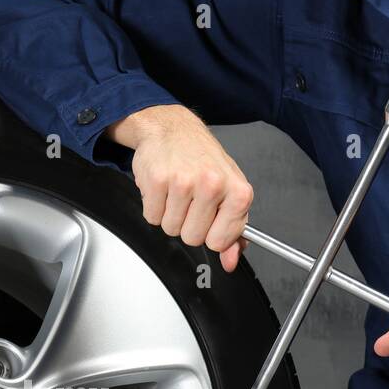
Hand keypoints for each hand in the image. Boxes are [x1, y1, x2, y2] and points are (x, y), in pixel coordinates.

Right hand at [109, 104, 252, 272]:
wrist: (173, 129)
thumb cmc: (203, 160)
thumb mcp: (229, 191)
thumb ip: (233, 230)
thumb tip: (231, 260)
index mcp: (238, 191)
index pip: (220, 241)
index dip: (211, 233)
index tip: (210, 217)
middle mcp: (213, 185)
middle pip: (192, 238)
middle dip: (188, 224)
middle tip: (190, 200)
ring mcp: (184, 182)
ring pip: (171, 229)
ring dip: (170, 214)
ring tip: (176, 191)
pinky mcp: (157, 181)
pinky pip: (151, 217)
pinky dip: (154, 206)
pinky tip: (163, 188)